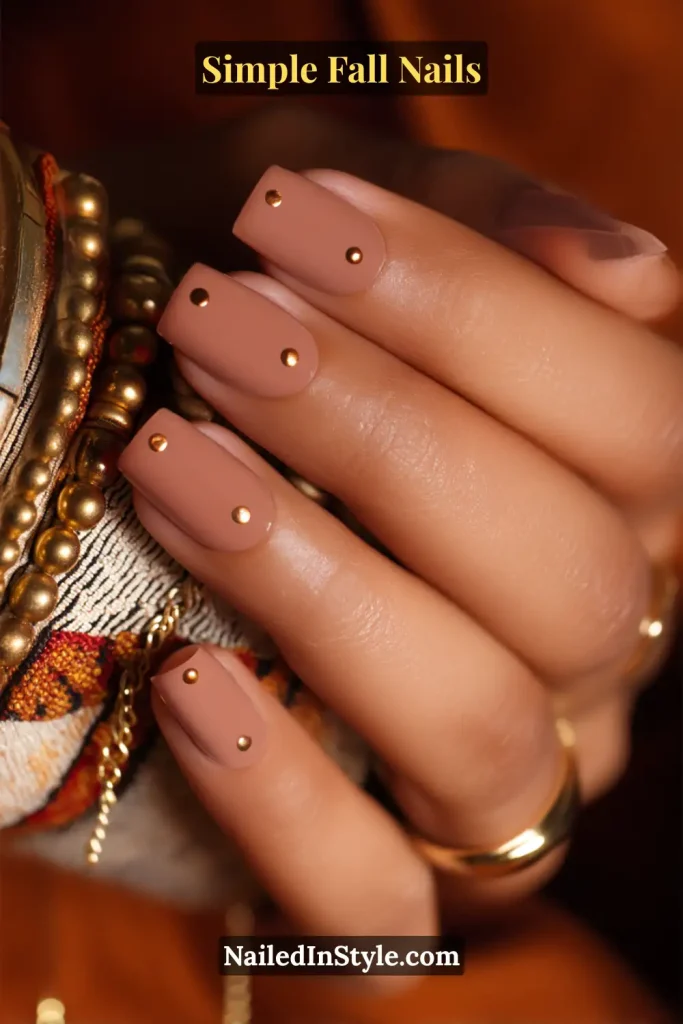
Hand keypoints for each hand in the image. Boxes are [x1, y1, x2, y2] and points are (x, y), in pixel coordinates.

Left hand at [117, 126, 681, 936]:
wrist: (112, 501)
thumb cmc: (243, 347)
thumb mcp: (333, 245)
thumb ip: (481, 219)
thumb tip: (630, 269)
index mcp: (619, 502)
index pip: (643, 423)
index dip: (479, 313)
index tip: (289, 220)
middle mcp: (589, 652)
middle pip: (575, 578)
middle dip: (382, 434)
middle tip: (212, 332)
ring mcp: (498, 789)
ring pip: (484, 730)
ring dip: (320, 589)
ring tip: (167, 466)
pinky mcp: (388, 890)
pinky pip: (378, 903)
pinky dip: (286, 801)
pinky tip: (188, 682)